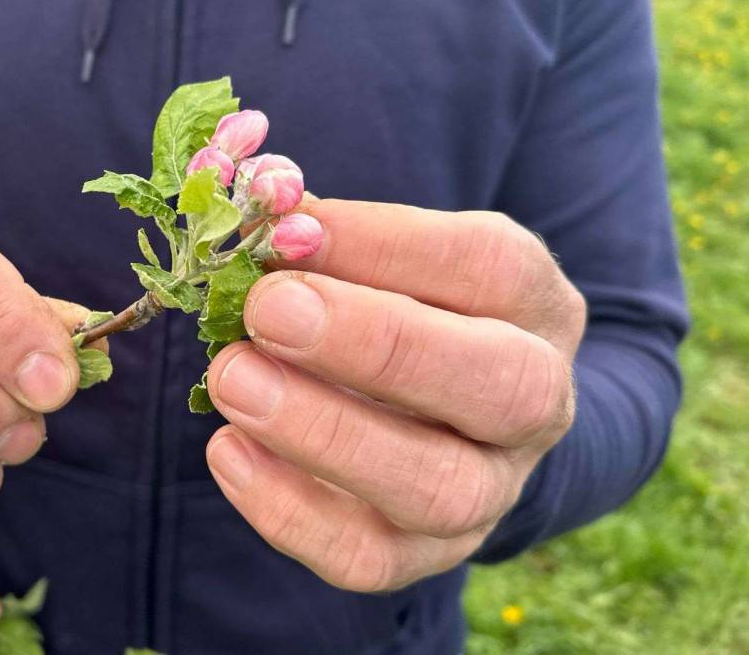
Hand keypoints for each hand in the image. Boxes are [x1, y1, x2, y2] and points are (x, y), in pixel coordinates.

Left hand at [205, 197, 585, 591]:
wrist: (446, 418)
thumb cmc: (400, 307)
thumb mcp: (385, 256)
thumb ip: (328, 234)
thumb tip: (259, 205)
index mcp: (533, 305)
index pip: (488, 266)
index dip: (385, 244)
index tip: (290, 227)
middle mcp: (536, 404)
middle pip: (497, 385)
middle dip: (375, 345)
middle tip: (268, 310)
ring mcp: (488, 491)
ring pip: (438, 487)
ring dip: (323, 433)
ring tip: (232, 379)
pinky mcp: (424, 554)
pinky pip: (367, 557)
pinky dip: (287, 509)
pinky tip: (226, 449)